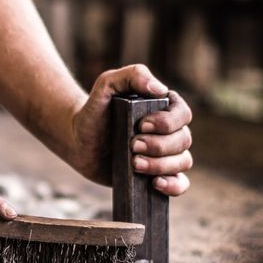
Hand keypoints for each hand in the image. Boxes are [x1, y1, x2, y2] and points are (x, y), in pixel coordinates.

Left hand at [65, 64, 193, 195]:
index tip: (141, 125)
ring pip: (183, 162)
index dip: (167, 123)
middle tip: (132, 146)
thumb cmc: (95, 110)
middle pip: (183, 140)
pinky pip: (180, 184)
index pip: (183, 114)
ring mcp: (166, 154)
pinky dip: (174, 186)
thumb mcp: (107, 84)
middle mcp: (170, 131)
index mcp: (165, 107)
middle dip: (159, 146)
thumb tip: (160, 90)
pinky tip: (155, 183)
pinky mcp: (158, 175)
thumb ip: (132, 76)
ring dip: (161, 165)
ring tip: (134, 163)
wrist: (79, 140)